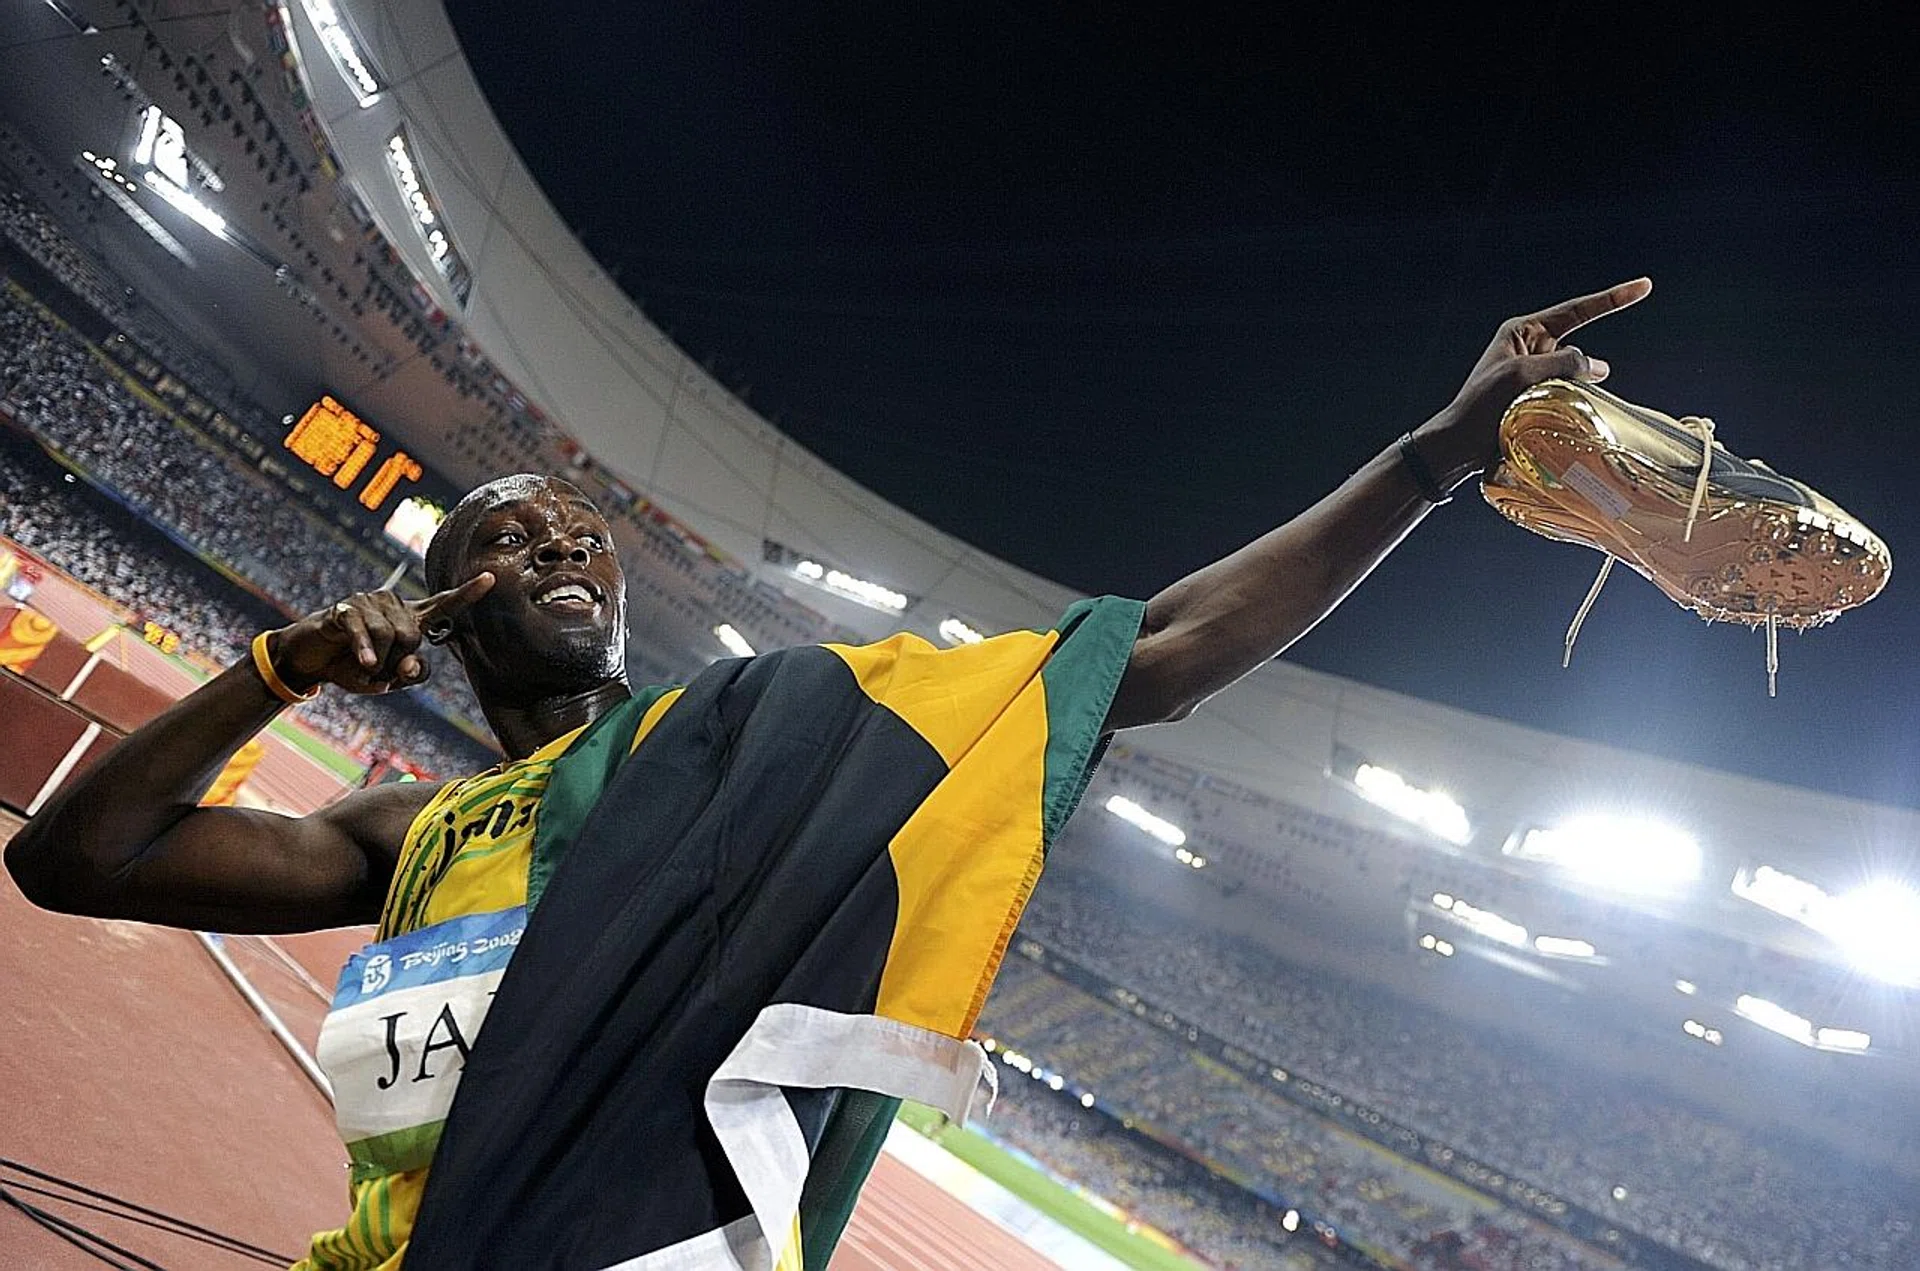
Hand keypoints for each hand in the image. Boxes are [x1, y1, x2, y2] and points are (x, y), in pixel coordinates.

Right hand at [265, 573, 493, 695]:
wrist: (313, 659)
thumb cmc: (355, 665)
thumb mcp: (386, 679)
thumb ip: (408, 675)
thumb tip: (412, 664)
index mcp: (410, 618)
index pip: (444, 605)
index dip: (467, 594)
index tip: (491, 578)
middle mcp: (394, 604)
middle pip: (414, 636)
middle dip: (397, 661)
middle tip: (378, 667)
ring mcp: (369, 602)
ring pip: (390, 636)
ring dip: (377, 661)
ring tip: (363, 663)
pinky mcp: (346, 608)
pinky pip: (364, 631)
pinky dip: (365, 652)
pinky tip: (363, 664)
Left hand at [1418, 277, 1652, 479]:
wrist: (1457, 447)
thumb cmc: (1480, 406)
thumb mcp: (1521, 375)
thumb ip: (1563, 362)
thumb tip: (1596, 365)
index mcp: (1523, 332)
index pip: (1577, 310)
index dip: (1613, 299)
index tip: (1645, 286)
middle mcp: (1531, 349)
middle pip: (1577, 348)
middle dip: (1584, 367)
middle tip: (1551, 393)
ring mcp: (1535, 374)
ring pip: (1576, 376)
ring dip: (1578, 391)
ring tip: (1548, 410)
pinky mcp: (1537, 398)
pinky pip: (1569, 395)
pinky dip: (1575, 405)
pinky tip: (1569, 420)